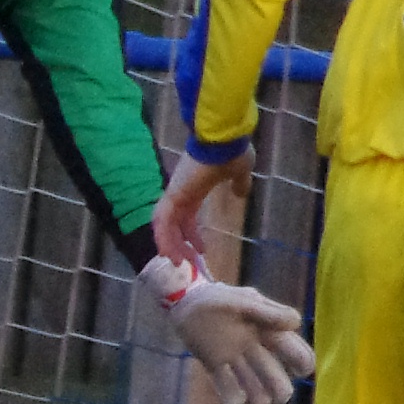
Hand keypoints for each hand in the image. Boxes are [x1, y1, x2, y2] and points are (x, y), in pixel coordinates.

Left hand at [137, 256, 315, 403]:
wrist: (186, 300)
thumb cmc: (219, 297)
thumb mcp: (245, 301)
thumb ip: (268, 312)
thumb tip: (297, 323)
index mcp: (266, 330)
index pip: (291, 348)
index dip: (302, 360)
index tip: (303, 370)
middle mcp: (254, 348)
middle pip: (274, 374)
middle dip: (281, 389)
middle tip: (279, 397)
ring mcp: (235, 359)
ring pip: (253, 384)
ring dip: (259, 397)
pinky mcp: (215, 366)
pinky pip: (226, 386)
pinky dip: (232, 396)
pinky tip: (235, 399)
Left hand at [151, 148, 250, 266]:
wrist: (224, 138)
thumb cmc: (232, 152)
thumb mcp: (240, 171)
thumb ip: (239, 183)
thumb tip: (241, 192)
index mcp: (194, 189)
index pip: (187, 217)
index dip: (192, 235)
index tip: (202, 250)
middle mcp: (181, 193)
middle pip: (174, 225)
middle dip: (181, 245)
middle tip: (189, 263)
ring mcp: (174, 193)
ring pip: (164, 226)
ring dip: (170, 246)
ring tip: (178, 264)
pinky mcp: (173, 195)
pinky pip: (163, 222)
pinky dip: (164, 239)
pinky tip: (171, 255)